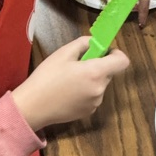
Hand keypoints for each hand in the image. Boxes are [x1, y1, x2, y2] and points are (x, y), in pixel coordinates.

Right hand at [11, 37, 128, 131]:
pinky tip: (67, 93)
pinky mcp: (89, 112)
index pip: (122, 62)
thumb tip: (94, 44)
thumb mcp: (63, 53)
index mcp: (96, 73)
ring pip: (99, 85)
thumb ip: (84, 43)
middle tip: (76, 65)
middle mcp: (100, 89)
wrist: (33, 106)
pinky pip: (93, 97)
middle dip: (97, 67)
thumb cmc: (46, 77)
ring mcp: (95, 103)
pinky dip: (85, 92)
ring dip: (90, 80)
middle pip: (108, 73)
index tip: (102, 52)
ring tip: (68, 81)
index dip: (116, 54)